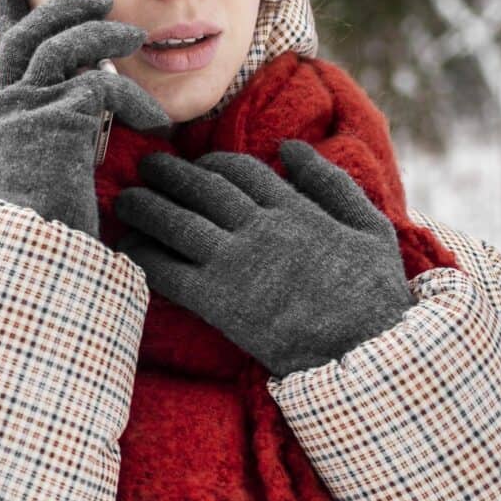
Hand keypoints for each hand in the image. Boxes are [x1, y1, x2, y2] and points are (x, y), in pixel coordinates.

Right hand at [0, 0, 172, 238]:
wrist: (41, 256)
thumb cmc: (55, 224)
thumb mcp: (50, 167)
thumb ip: (58, 128)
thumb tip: (89, 96)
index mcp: (5, 118)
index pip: (4, 53)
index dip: (13, 15)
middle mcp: (8, 111)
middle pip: (29, 37)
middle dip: (63, 8)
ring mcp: (27, 114)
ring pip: (62, 49)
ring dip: (102, 35)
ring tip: (135, 35)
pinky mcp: (56, 123)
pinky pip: (100, 87)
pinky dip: (134, 98)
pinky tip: (156, 122)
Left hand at [110, 139, 412, 374]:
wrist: (366, 352)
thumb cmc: (375, 295)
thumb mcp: (370, 229)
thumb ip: (331, 184)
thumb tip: (291, 148)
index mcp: (294, 209)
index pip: (241, 171)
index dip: (212, 164)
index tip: (198, 166)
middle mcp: (260, 228)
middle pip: (201, 189)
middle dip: (169, 174)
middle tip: (146, 167)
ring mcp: (236, 264)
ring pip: (177, 223)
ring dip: (145, 207)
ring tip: (125, 200)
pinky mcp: (218, 301)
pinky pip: (168, 272)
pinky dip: (142, 257)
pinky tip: (127, 250)